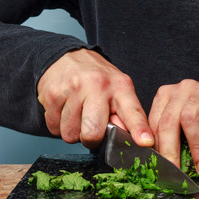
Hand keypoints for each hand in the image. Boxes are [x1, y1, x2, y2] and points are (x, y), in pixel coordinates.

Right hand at [37, 48, 152, 148]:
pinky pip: (54, 127)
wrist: (66, 57)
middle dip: (91, 139)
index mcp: (120, 86)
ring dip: (72, 131)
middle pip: (93, 132)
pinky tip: (64, 109)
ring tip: (77, 113)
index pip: (132, 112)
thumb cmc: (96, 80)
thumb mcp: (117, 90)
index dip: (139, 129)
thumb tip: (129, 140)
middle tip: (91, 127)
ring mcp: (73, 88)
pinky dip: (58, 125)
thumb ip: (124, 115)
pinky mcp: (53, 94)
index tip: (146, 142)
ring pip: (70, 134)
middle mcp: (98, 85)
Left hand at [148, 79, 198, 173]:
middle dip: (170, 150)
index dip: (153, 146)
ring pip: (191, 119)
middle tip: (175, 172)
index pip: (154, 122)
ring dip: (196, 150)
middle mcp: (183, 89)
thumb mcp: (184, 125)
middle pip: (169, 120)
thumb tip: (162, 166)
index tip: (155, 165)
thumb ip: (171, 138)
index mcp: (166, 95)